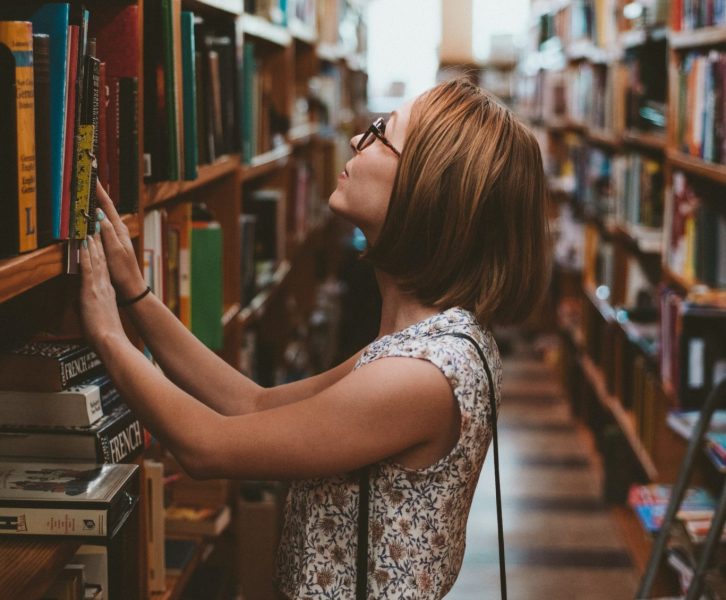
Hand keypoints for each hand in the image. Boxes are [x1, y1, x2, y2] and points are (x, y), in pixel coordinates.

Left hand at [80, 236, 127, 350]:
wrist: (111, 341)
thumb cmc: (107, 336)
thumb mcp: (101, 318)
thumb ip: (94, 309)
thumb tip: (86, 309)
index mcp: (108, 293)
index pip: (104, 270)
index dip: (102, 255)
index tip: (99, 243)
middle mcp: (105, 287)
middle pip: (102, 261)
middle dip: (99, 244)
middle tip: (96, 229)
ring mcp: (99, 288)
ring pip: (96, 261)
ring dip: (93, 244)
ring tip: (91, 230)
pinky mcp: (91, 291)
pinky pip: (89, 268)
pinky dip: (87, 255)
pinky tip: (84, 244)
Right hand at [95, 181, 146, 299]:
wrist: (131, 287)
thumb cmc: (124, 271)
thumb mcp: (115, 251)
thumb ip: (107, 233)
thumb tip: (99, 215)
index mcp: (120, 229)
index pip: (107, 206)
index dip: (99, 190)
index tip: (92, 177)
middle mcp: (118, 230)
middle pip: (105, 207)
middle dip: (96, 192)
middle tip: (86, 179)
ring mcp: (115, 236)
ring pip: (102, 215)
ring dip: (95, 203)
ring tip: (85, 191)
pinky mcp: (111, 243)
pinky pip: (100, 225)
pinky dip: (94, 217)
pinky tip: (89, 216)